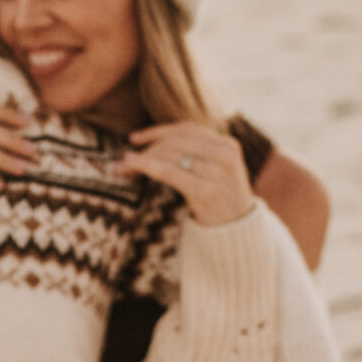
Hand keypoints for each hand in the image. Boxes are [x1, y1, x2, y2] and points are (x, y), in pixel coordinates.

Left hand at [121, 121, 251, 227]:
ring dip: (142, 159)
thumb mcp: (217, 171)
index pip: (186, 129)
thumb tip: (155, 143)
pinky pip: (168, 172)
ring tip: (122, 167)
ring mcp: (216, 171)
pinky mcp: (205, 189)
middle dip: (147, 148)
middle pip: (175, 142)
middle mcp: (224, 153)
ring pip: (169, 155)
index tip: (135, 138)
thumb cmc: (220, 201)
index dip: (158, 131)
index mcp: (227, 144)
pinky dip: (146, 166)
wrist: (239, 231)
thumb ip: (198, 154)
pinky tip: (130, 166)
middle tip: (124, 159)